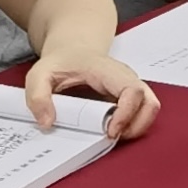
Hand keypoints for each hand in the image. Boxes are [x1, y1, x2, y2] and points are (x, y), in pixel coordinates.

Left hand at [25, 48, 160, 140]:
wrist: (74, 51)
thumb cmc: (61, 62)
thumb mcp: (39, 74)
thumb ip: (37, 96)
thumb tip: (48, 123)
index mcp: (107, 71)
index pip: (131, 90)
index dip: (126, 113)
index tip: (110, 131)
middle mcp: (125, 78)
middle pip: (149, 102)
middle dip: (136, 125)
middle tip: (111, 136)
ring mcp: (130, 87)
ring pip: (150, 108)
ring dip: (137, 127)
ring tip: (113, 135)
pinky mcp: (130, 96)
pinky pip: (143, 112)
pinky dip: (134, 125)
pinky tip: (113, 129)